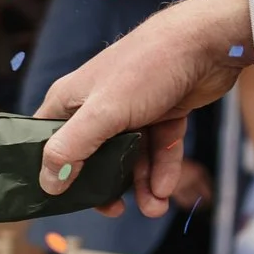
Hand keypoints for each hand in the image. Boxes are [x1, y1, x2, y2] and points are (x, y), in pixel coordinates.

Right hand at [36, 0, 253, 216]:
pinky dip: (162, 168)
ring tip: (154, 208)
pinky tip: (165, 189)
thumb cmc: (146, 69)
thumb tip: (46, 184)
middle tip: (111, 210)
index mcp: (70, 101)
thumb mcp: (102, 113)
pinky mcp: (161, 113)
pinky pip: (157, 148)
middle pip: (90, 155)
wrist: (207, 43)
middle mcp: (96, 106)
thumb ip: (71, 149)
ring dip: (140, 184)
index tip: (56, 200)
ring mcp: (130, 111)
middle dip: (103, 185)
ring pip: (129, 157)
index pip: (45, 141)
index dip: (47, 170)